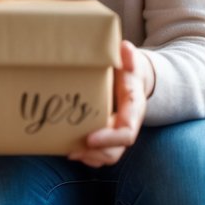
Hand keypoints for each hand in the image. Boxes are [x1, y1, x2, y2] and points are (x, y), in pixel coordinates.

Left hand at [68, 40, 152, 167]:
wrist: (134, 79)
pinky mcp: (110, 135)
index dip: (109, 139)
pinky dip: (89, 156)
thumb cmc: (129, 68)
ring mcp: (119, 132)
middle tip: (72, 150)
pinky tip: (71, 149)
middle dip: (96, 153)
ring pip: (110, 155)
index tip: (89, 138)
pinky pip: (102, 153)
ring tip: (70, 151)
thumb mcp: (131, 60)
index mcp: (134, 109)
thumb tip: (124, 47)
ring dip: (90, 157)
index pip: (126, 133)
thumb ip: (128, 56)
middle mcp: (128, 124)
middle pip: (117, 150)